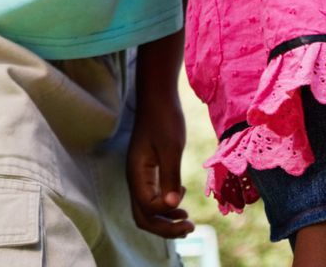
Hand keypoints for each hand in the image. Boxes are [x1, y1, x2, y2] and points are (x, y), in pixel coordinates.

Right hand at [126, 87, 194, 239]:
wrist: (157, 97)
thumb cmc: (165, 118)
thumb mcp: (171, 148)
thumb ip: (169, 177)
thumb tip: (171, 206)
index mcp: (137, 174)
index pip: (148, 208)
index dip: (167, 211)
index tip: (184, 199)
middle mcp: (134, 179)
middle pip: (142, 217)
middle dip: (165, 229)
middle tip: (190, 227)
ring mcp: (139, 175)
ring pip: (146, 210)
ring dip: (166, 220)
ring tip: (188, 221)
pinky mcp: (146, 170)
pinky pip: (151, 197)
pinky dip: (165, 206)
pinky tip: (180, 195)